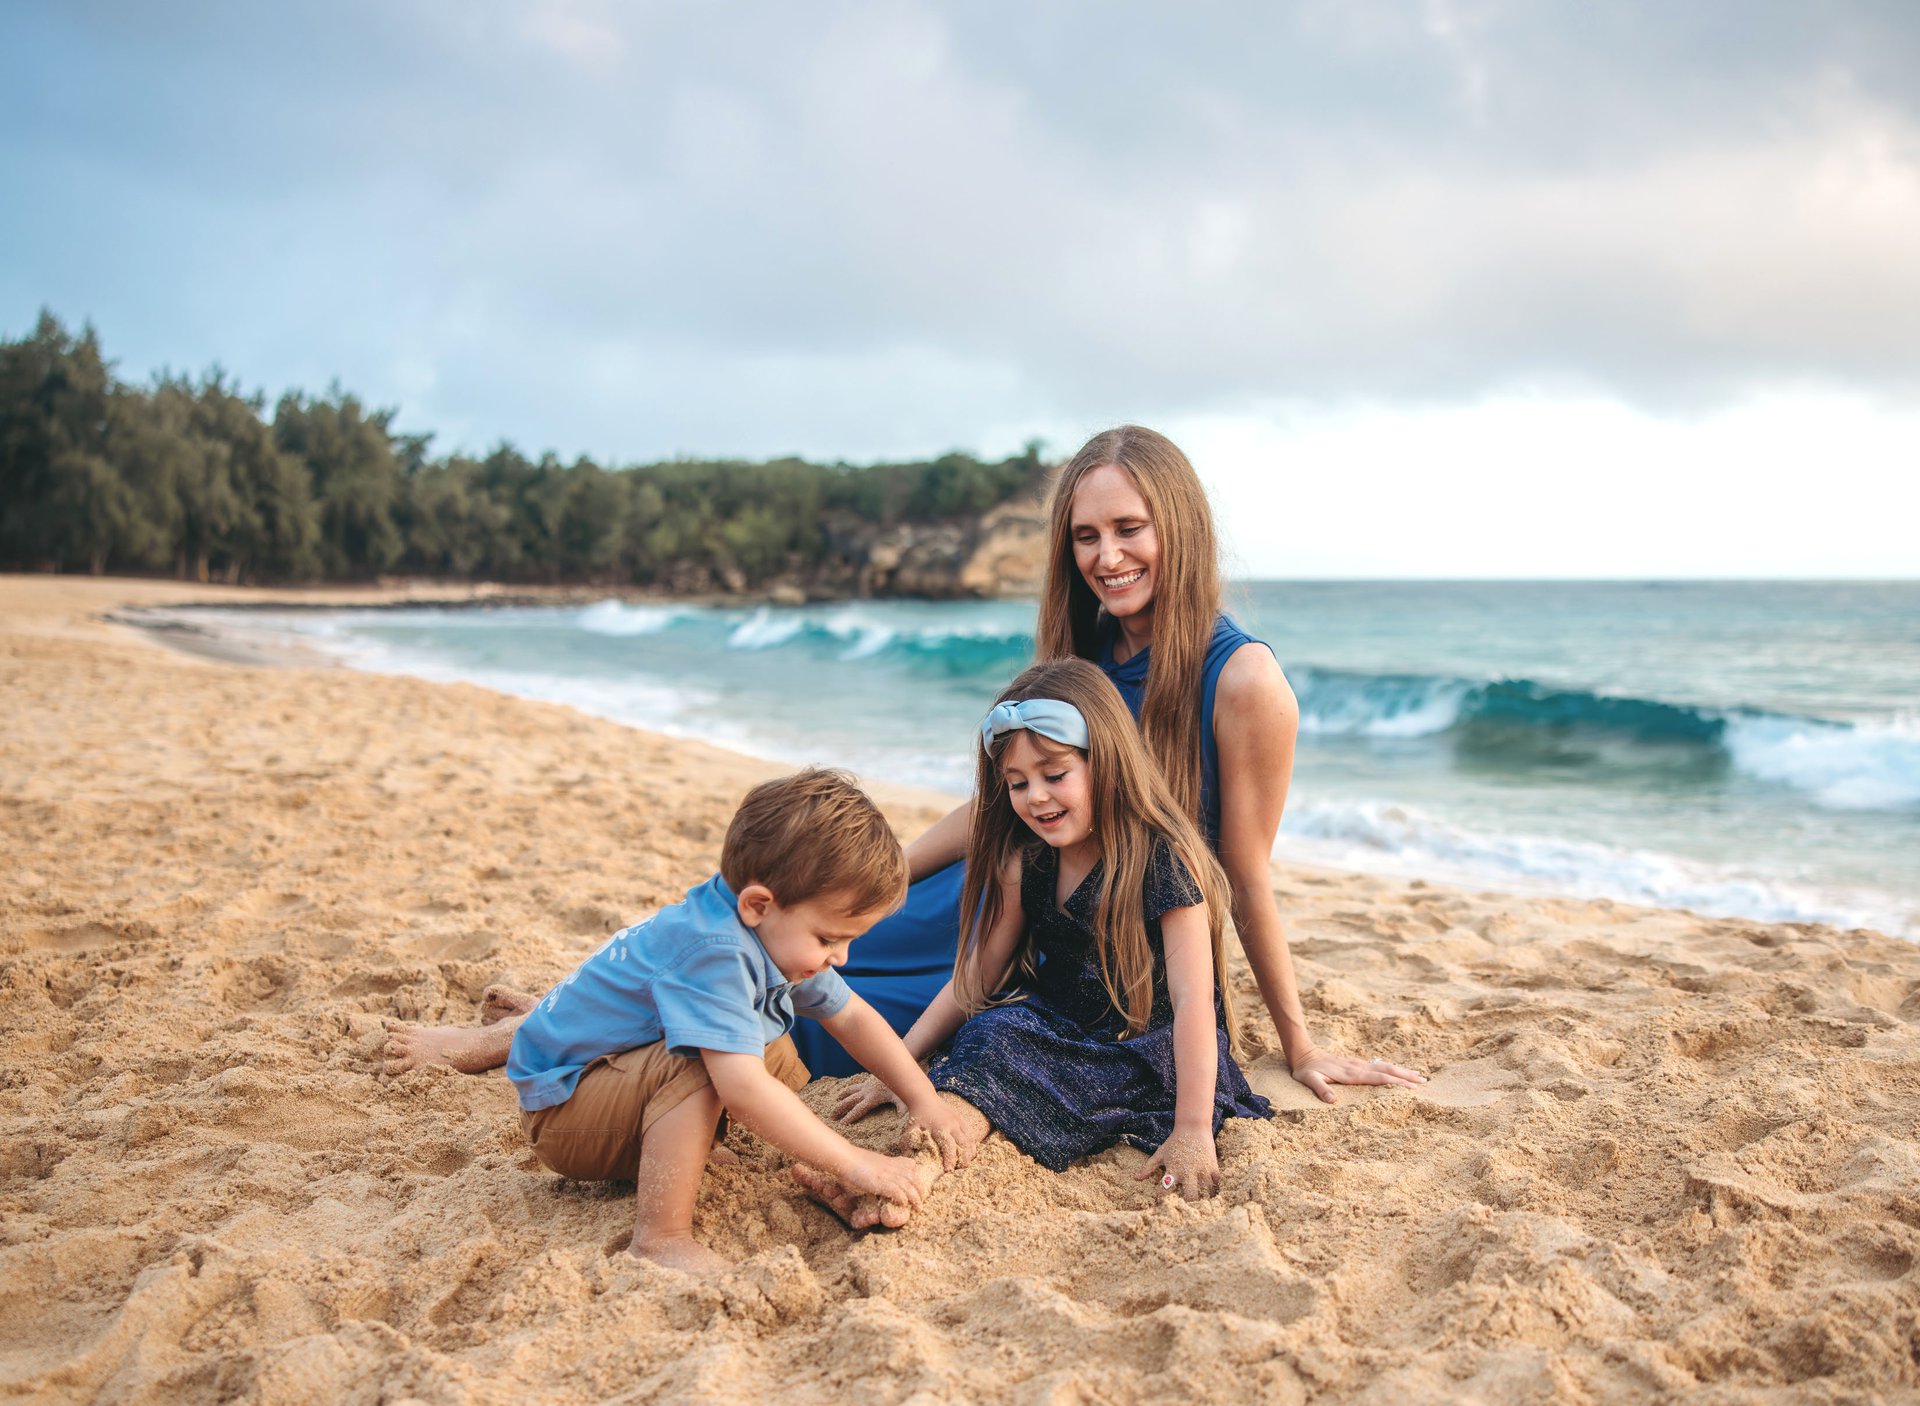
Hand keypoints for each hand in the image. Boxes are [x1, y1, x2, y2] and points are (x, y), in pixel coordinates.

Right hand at [831, 1074, 903, 1123]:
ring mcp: (866, 1085)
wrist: (898, 1065)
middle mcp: (867, 1092)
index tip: (841, 1124)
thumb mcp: (903, 1098)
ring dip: (843, 1096)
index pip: (858, 1110)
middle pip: (850, 1101)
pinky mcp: (868, 1080)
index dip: (850, 1117)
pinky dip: (850, 1088)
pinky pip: (856, 1085)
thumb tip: (902, 1121)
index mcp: (872, 1098)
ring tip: (836, 1100)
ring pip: (851, 1091)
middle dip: (840, 1109)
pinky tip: (847, 1090)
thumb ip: (902, 1110)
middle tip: (832, 1117)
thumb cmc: (901, 1084)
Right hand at [838, 1150, 925, 1210]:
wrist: (844, 1158)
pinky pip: (897, 1191)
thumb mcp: (870, 1162)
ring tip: (918, 1207)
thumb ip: (877, 1167)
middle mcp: (891, 1167)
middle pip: (914, 1177)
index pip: (910, 1164)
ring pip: (909, 1186)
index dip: (916, 1174)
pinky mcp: (880, 1183)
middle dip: (920, 1189)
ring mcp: (887, 1174)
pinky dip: (902, 1198)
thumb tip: (874, 1174)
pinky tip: (903, 1204)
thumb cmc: (852, 1161)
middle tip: (921, 1200)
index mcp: (889, 1161)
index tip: (917, 1184)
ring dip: (915, 1198)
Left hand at [906, 1101, 979, 1171]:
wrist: (924, 1098)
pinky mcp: (961, 1119)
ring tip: (967, 1162)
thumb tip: (907, 1158)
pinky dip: (972, 1143)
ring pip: (969, 1139)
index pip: (948, 1147)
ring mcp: (958, 1121)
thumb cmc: (917, 1115)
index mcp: (939, 1128)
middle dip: (964, 1158)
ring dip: (970, 1152)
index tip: (949, 1170)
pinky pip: (970, 1133)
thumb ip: (909, 1143)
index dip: (950, 1159)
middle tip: (961, 1169)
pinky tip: (971, 1152)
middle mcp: (951, 1125)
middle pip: (963, 1144)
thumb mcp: (911, 1128)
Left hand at [1136, 1126, 1219, 1200]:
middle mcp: (1188, 1172)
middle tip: (1188, 1207)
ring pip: (1206, 1192)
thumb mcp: (1160, 1154)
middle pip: (1191, 1196)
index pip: (1165, 1190)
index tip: (1163, 1201)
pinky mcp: (1213, 1167)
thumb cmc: (1174, 1142)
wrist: (1193, 1127)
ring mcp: (1202, 1170)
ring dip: (1204, 1198)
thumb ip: (1149, 1168)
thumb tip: (1136, 1178)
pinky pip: (1216, 1183)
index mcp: (1174, 1170)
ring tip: (1202, 1203)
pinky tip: (1211, 1191)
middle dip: (1190, 1204)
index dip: (1163, 1198)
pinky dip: (1215, 1189)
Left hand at [1290, 1049, 1426, 1104]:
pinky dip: (1392, 1069)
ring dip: (1402, 1072)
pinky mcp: (1357, 1064)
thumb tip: (1332, 1101)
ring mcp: (1358, 1064)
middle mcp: (1358, 1067)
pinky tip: (1398, 1072)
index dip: (1395, 1083)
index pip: (1378, 1078)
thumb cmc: (1306, 1070)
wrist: (1304, 1053)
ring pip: (1385, 1067)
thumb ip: (1320, 1089)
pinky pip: (1379, 1066)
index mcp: (1351, 1074)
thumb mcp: (1309, 1080)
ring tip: (1419, 1076)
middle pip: (1387, 1071)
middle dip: (1406, 1076)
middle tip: (1424, 1082)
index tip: (1411, 1088)